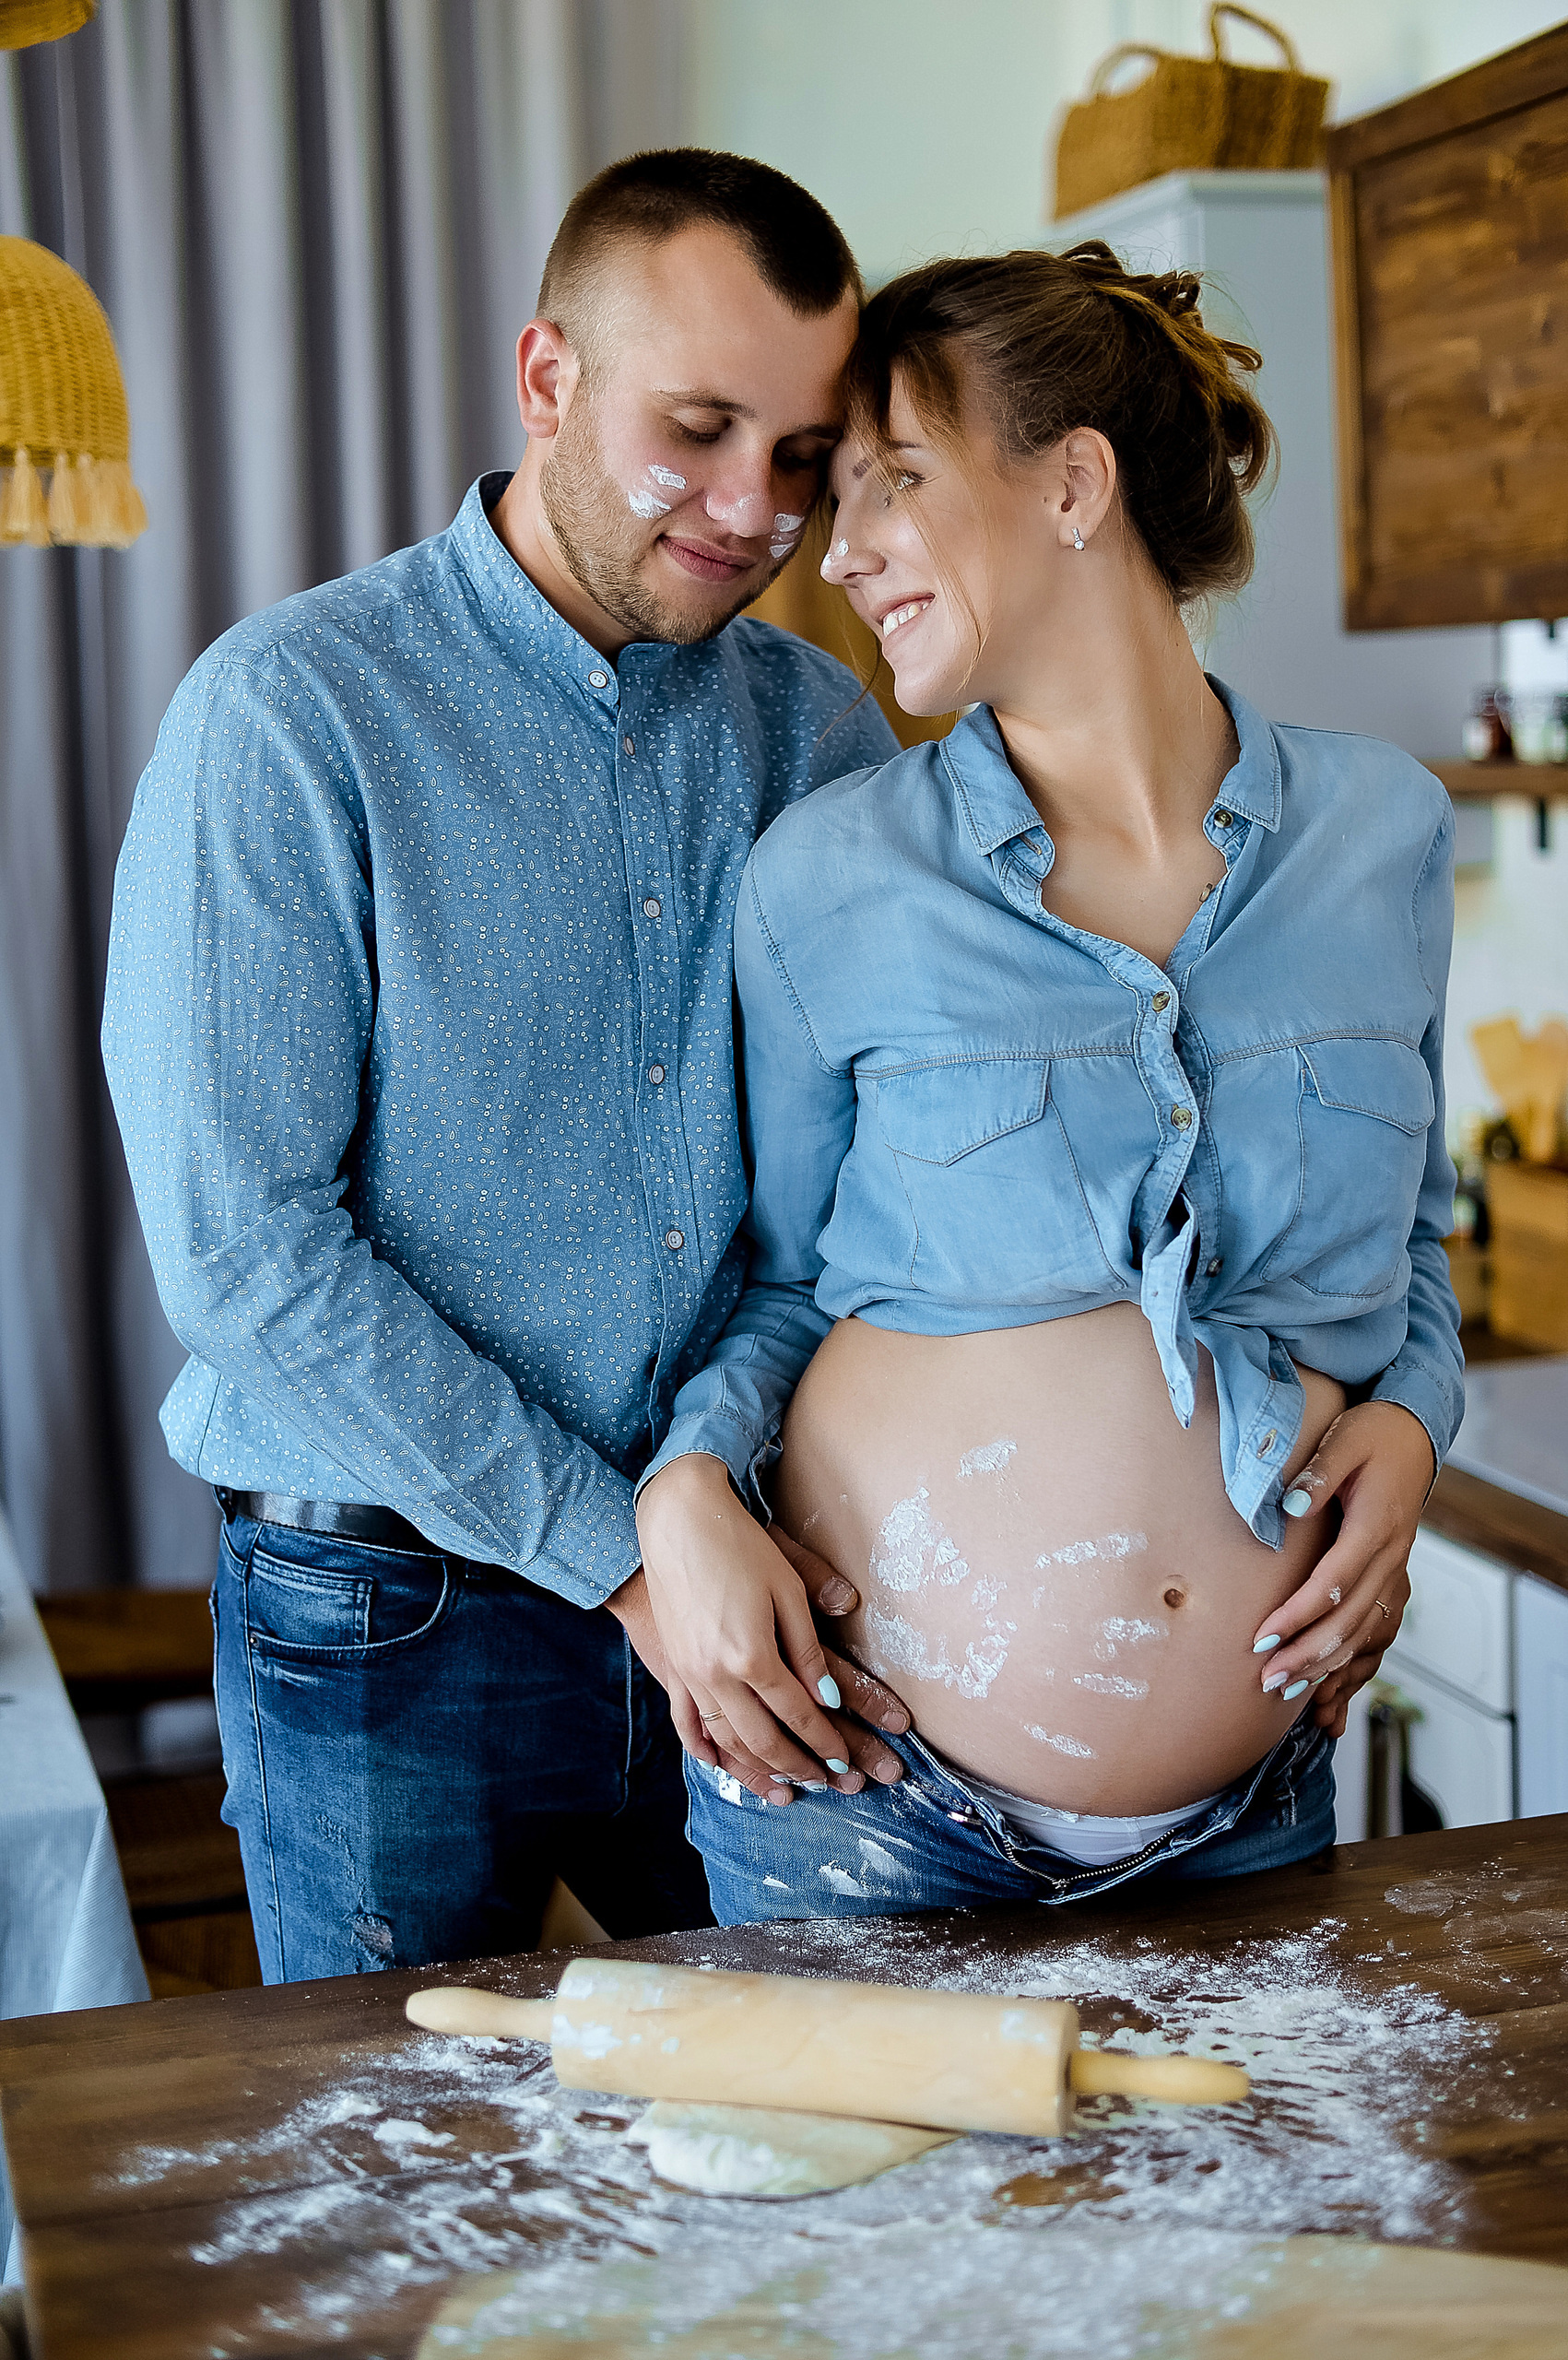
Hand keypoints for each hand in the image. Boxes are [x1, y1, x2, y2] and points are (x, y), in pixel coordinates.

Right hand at [633, 1453, 908, 1802]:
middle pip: (765, 1740)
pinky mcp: (674, 1668)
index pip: (799, 1715)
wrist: (676, 1521)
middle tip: (829, 1783)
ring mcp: (690, 1676)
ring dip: (760, 1769)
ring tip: (787, 1787)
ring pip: (728, 1741)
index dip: (826, 1744)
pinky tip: (726, 1767)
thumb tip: (827, 1699)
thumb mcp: (786, 1589)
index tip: (847, 1763)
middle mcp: (718, 1676)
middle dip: (801, 1766)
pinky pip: (689, 1724)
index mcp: (753, 1656)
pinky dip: (709, 1751)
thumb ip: (806, 1649)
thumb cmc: (739, 1546)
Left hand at [1248, 1401, 1432, 1734]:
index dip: (1297, 1614)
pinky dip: (1349, 1662)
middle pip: (1349, 1621)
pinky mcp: (1390, 1577)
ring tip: (1286, 1691)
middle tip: (1266, 1681)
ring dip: (1326, 1666)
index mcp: (1377, 1528)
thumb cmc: (1374, 1435)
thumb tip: (1289, 1507)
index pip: (1333, 1584)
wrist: (1415, 1435)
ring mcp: (1395, 1571)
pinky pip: (1373, 1630)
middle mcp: (1391, 1558)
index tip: (1260, 1637)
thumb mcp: (1346, 1441)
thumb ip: (1318, 1474)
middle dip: (1307, 1655)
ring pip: (1364, 1633)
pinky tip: (1324, 1686)